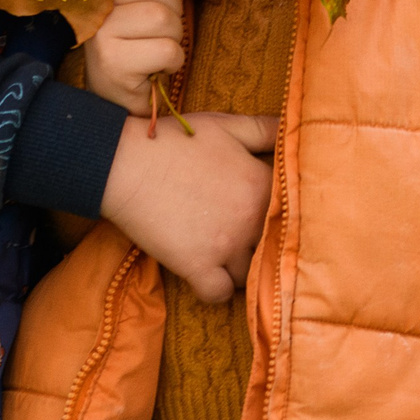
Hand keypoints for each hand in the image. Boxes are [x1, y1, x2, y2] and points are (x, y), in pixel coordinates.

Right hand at [82, 0, 190, 114]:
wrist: (122, 98)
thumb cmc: (143, 44)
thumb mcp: (161, 1)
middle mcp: (96, 3)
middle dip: (173, 13)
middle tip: (157, 33)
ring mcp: (101, 33)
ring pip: (164, 18)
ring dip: (173, 39)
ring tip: (155, 50)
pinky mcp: (113, 63)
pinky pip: (167, 50)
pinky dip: (172, 62)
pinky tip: (155, 69)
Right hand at [97, 109, 274, 303]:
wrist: (125, 163)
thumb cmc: (174, 141)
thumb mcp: (225, 125)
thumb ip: (265, 129)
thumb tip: (295, 128)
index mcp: (262, 184)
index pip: (292, 210)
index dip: (279, 212)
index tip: (263, 211)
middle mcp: (252, 220)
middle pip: (273, 246)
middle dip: (261, 241)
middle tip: (240, 233)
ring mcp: (226, 247)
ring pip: (249, 273)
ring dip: (239, 266)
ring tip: (222, 252)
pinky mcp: (197, 267)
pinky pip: (219, 294)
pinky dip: (214, 288)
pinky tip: (206, 273)